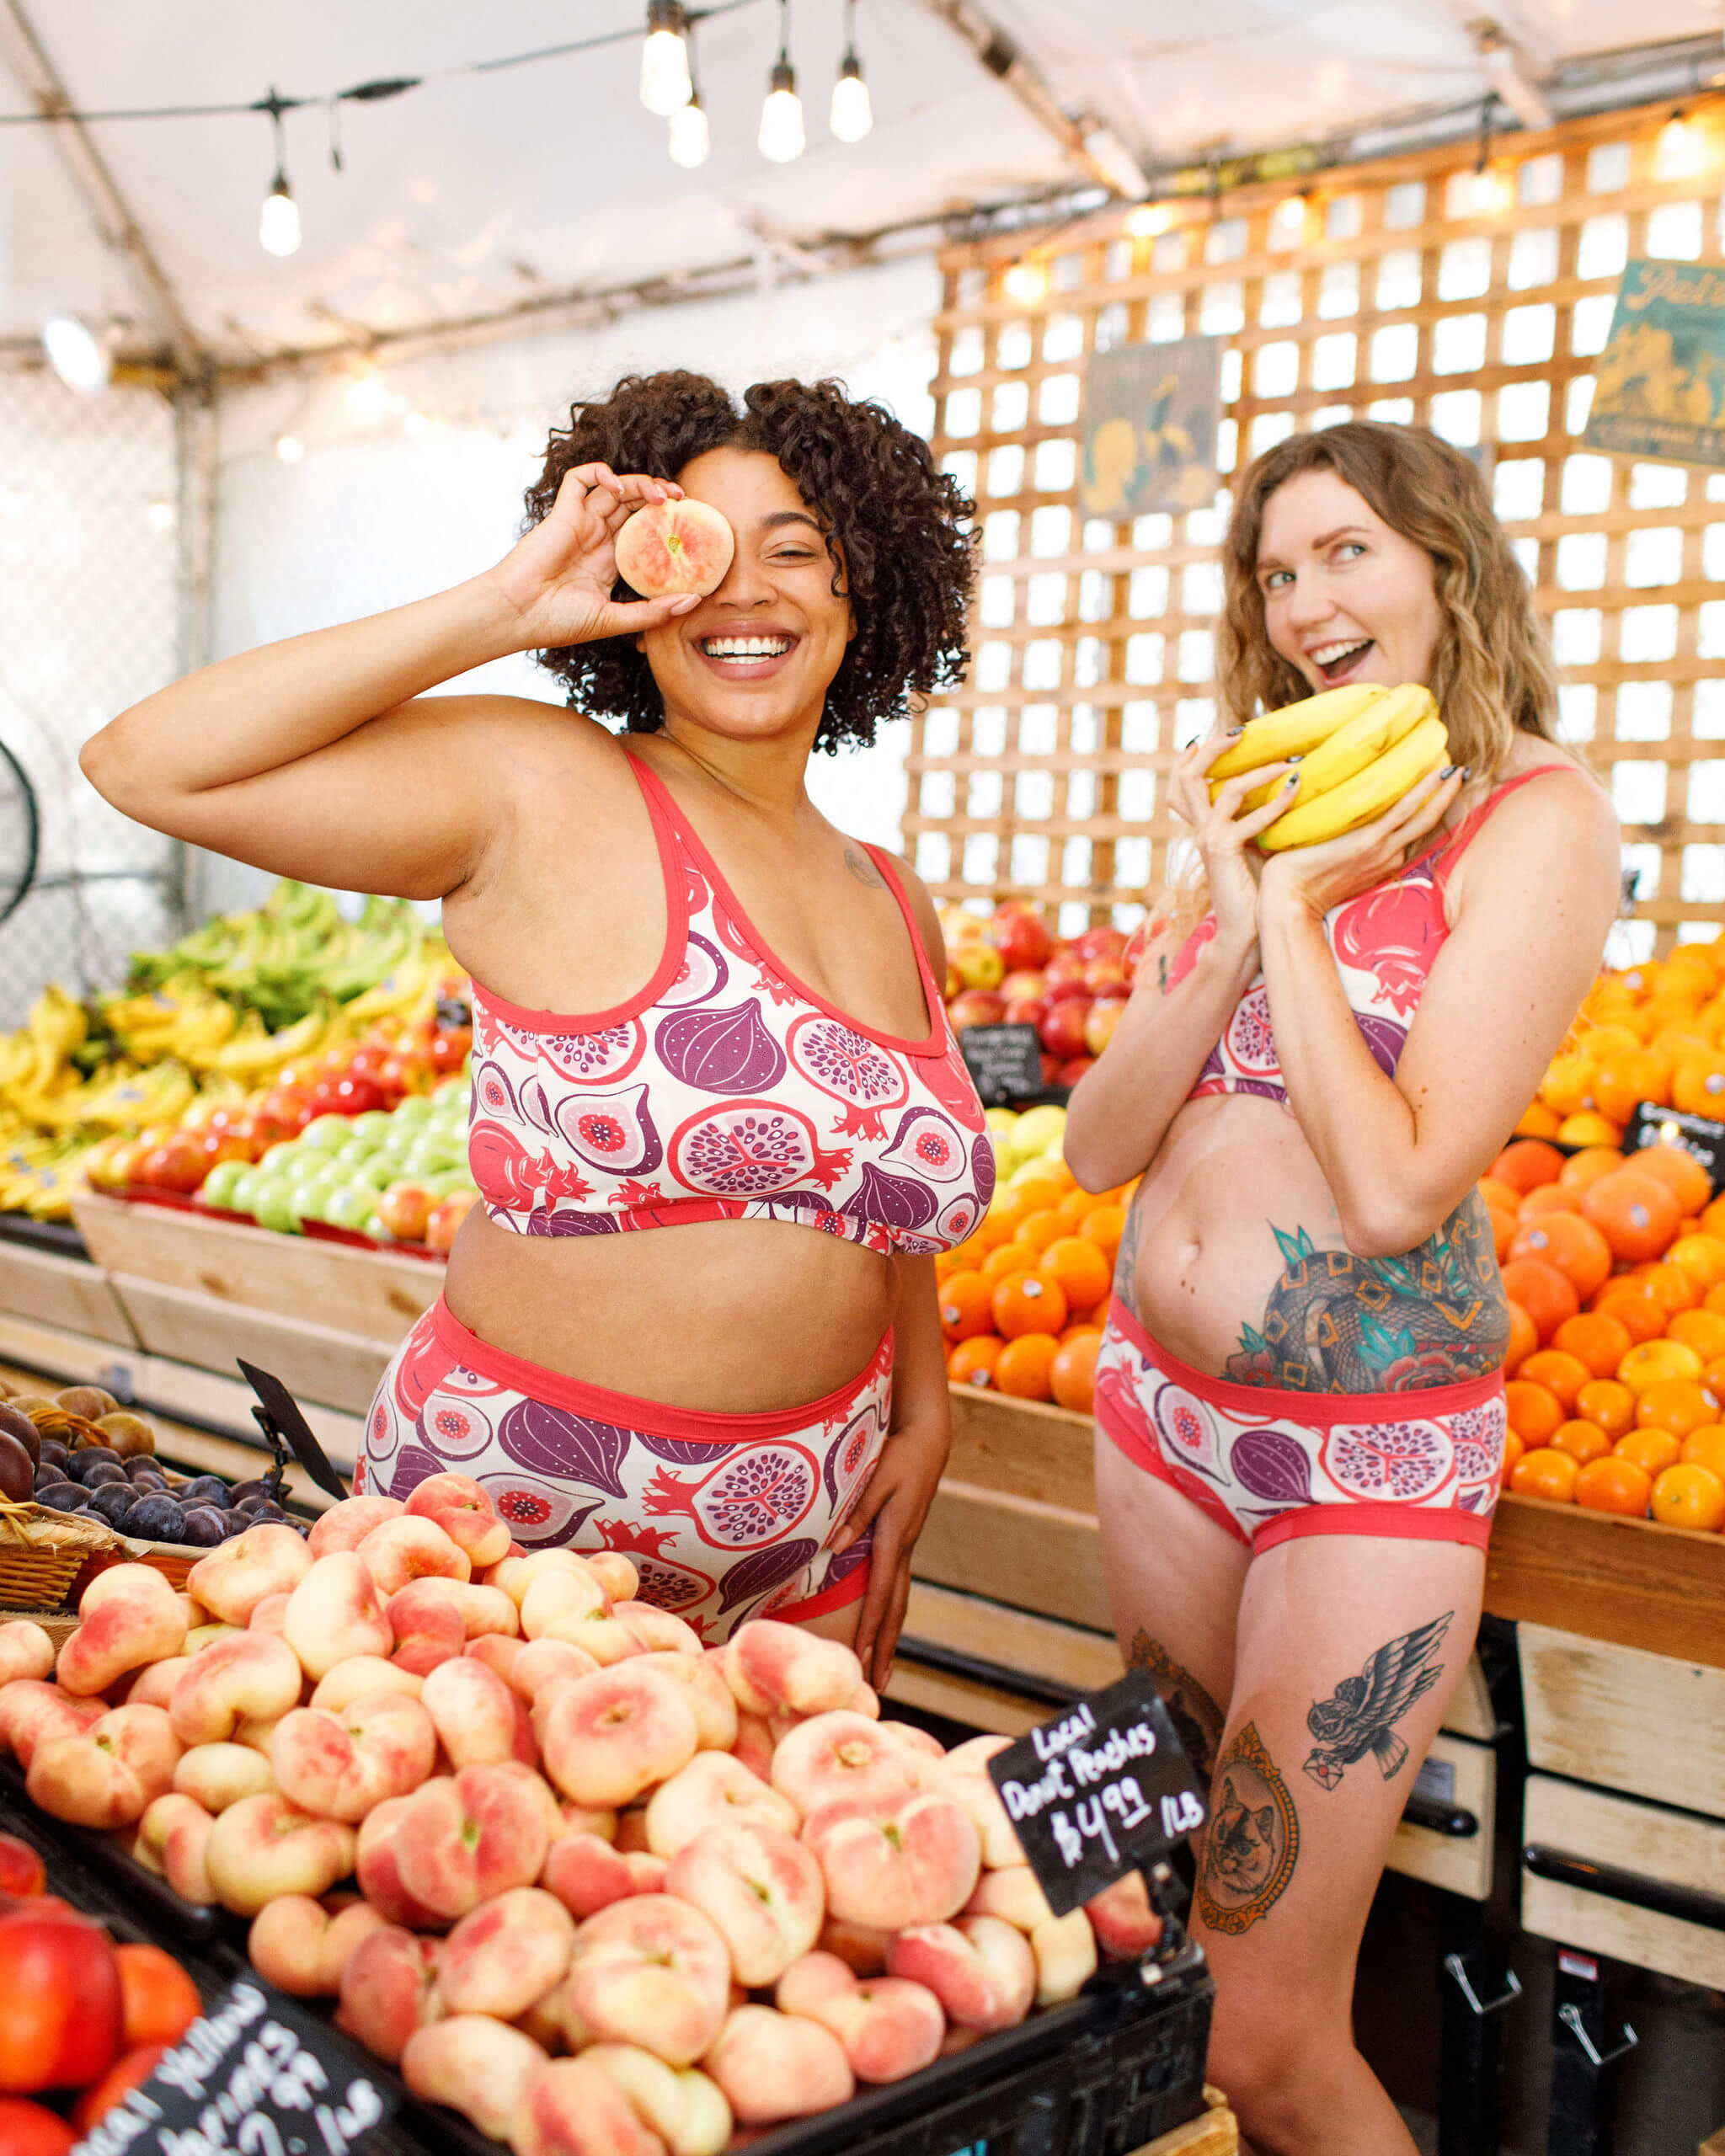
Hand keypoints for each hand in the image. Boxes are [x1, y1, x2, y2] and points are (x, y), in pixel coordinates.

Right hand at [484, 463, 704, 650]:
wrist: (518, 615)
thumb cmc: (558, 622)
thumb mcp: (613, 620)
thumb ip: (652, 612)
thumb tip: (695, 600)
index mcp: (610, 560)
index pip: (644, 530)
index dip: (666, 521)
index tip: (689, 524)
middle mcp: (597, 537)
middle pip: (634, 503)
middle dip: (660, 494)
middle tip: (681, 499)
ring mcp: (580, 522)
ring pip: (614, 487)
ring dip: (640, 482)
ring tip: (660, 494)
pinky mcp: (562, 512)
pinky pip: (579, 478)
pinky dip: (599, 473)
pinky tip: (617, 487)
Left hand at [829, 1417, 948, 1689]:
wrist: (928, 1439)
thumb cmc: (898, 1454)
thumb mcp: (874, 1479)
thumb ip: (855, 1513)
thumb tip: (834, 1548)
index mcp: (895, 1537)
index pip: (881, 1592)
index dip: (871, 1628)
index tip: (863, 1658)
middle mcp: (904, 1548)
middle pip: (895, 1608)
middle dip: (885, 1647)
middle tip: (879, 1685)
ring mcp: (907, 1545)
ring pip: (899, 1599)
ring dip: (891, 1635)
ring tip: (883, 1669)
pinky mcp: (904, 1538)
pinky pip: (897, 1584)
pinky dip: (890, 1611)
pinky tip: (884, 1623)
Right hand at [1166, 733, 1299, 951]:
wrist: (1242, 932)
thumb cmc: (1254, 893)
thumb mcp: (1252, 847)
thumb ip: (1256, 821)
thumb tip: (1287, 790)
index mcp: (1202, 828)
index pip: (1180, 785)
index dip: (1189, 758)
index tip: (1213, 736)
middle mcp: (1199, 830)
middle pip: (1186, 777)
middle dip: (1212, 749)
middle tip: (1241, 732)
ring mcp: (1208, 840)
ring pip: (1221, 788)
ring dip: (1257, 769)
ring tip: (1287, 760)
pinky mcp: (1224, 852)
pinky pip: (1249, 818)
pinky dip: (1275, 802)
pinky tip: (1296, 790)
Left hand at [1259, 760, 1465, 922]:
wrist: (1286, 901)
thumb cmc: (1294, 882)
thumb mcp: (1320, 859)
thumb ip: (1329, 841)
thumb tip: (1317, 815)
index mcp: (1378, 861)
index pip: (1407, 831)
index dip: (1425, 809)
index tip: (1437, 788)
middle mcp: (1387, 857)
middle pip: (1425, 823)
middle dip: (1445, 799)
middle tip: (1460, 773)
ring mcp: (1381, 850)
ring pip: (1422, 816)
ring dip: (1442, 792)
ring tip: (1458, 769)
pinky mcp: (1369, 841)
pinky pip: (1405, 811)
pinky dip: (1426, 792)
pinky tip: (1440, 775)